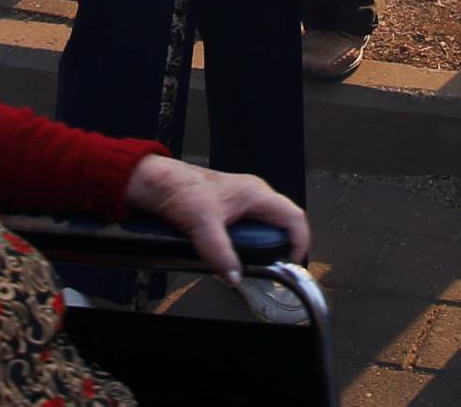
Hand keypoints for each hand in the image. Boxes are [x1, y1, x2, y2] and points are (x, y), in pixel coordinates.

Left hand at [124, 153, 309, 284]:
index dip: (300, 241)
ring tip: (249, 264)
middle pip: (280, 224)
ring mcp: (242, 203)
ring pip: (263, 228)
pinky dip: (244, 246)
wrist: (160, 184)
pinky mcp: (229, 210)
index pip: (294, 216)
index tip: (294, 262)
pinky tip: (231, 256)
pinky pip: (247, 230)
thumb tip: (236, 277)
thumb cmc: (183, 190)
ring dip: (258, 247)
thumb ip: (221, 253)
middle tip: (269, 268)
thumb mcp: (203, 225)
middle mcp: (254, 196)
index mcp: (257, 194)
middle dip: (278, 247)